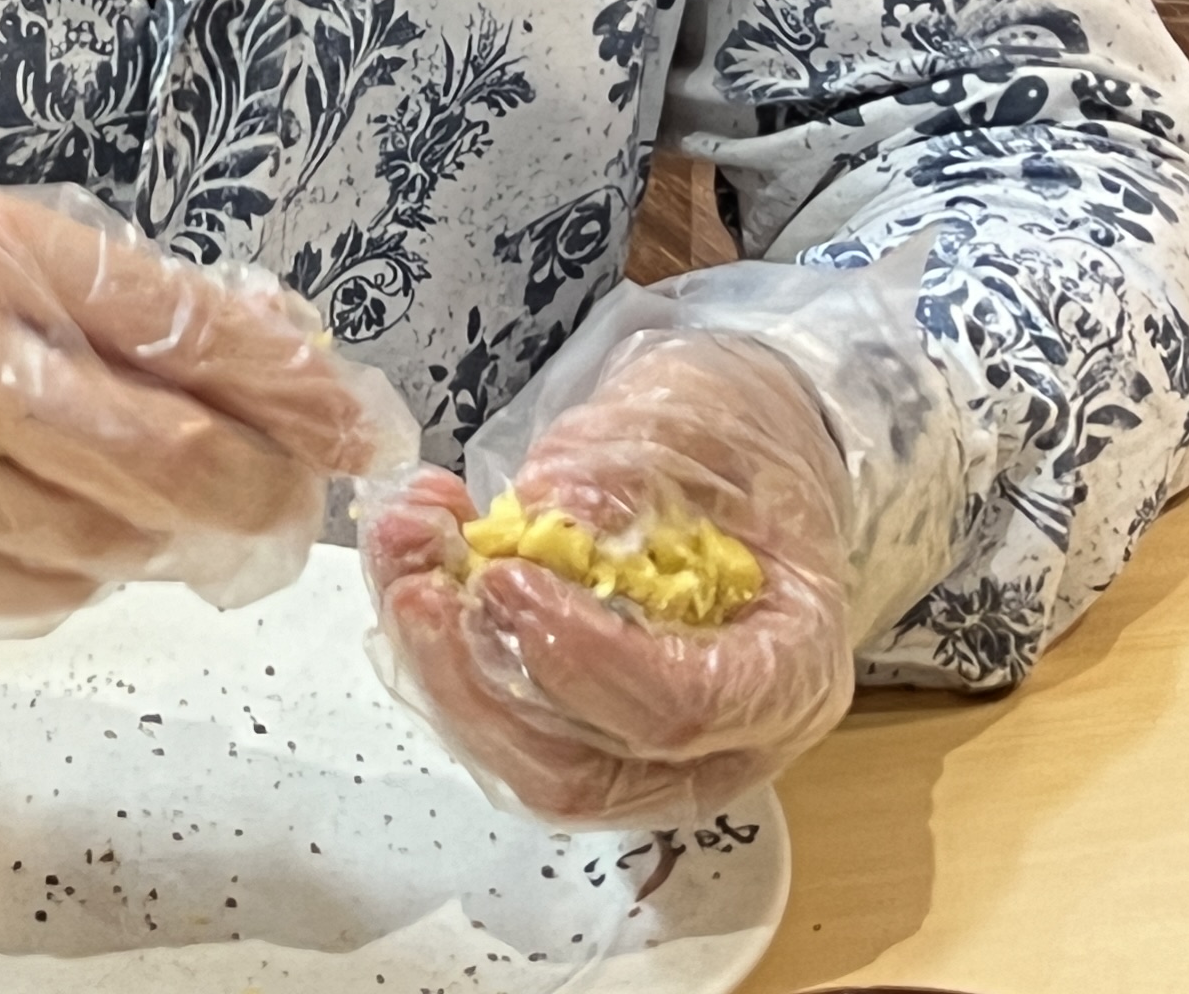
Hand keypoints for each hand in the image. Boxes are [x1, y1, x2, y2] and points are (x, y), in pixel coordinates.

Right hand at [0, 182, 409, 678]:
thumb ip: (135, 301)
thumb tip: (297, 366)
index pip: (183, 327)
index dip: (293, 386)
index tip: (356, 423)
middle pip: (171, 462)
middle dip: (262, 486)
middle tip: (293, 493)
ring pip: (119, 543)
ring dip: (163, 530)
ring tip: (129, 488)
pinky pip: (49, 594)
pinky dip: (75, 565)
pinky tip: (28, 516)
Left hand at [364, 332, 854, 824]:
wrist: (736, 460)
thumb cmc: (738, 440)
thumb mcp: (700, 418)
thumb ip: (632, 470)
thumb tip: (551, 512)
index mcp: (787, 670)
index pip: (681, 708)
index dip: (581, 658)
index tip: (503, 576)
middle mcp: (722, 745)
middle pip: (579, 771)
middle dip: (476, 677)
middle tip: (416, 579)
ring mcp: (646, 756)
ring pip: (521, 761)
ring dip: (440, 664)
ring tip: (401, 551)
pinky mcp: (579, 735)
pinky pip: (500, 725)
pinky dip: (441, 653)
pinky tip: (413, 564)